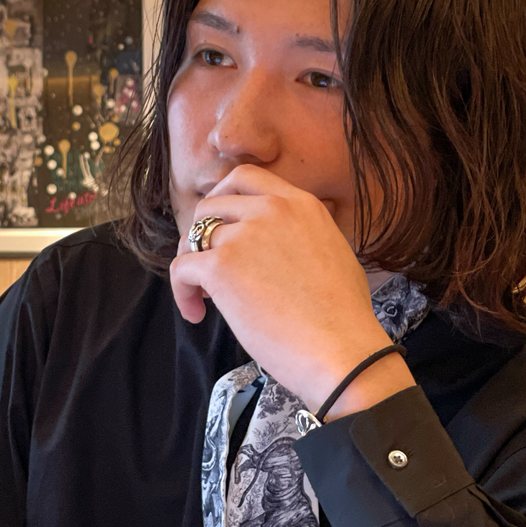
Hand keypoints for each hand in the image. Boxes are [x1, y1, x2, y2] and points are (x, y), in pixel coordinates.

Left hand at [169, 164, 414, 417]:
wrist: (341, 349)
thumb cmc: (344, 316)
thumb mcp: (334, 251)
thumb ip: (301, 234)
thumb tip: (278, 245)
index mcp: (300, 204)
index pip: (245, 177)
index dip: (223, 198)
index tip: (220, 222)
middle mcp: (270, 210)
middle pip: (211, 205)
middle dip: (202, 232)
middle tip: (209, 264)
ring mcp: (243, 236)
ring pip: (194, 238)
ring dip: (193, 264)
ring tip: (207, 296)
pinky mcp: (221, 267)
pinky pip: (181, 269)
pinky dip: (182, 292)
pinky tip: (197, 314)